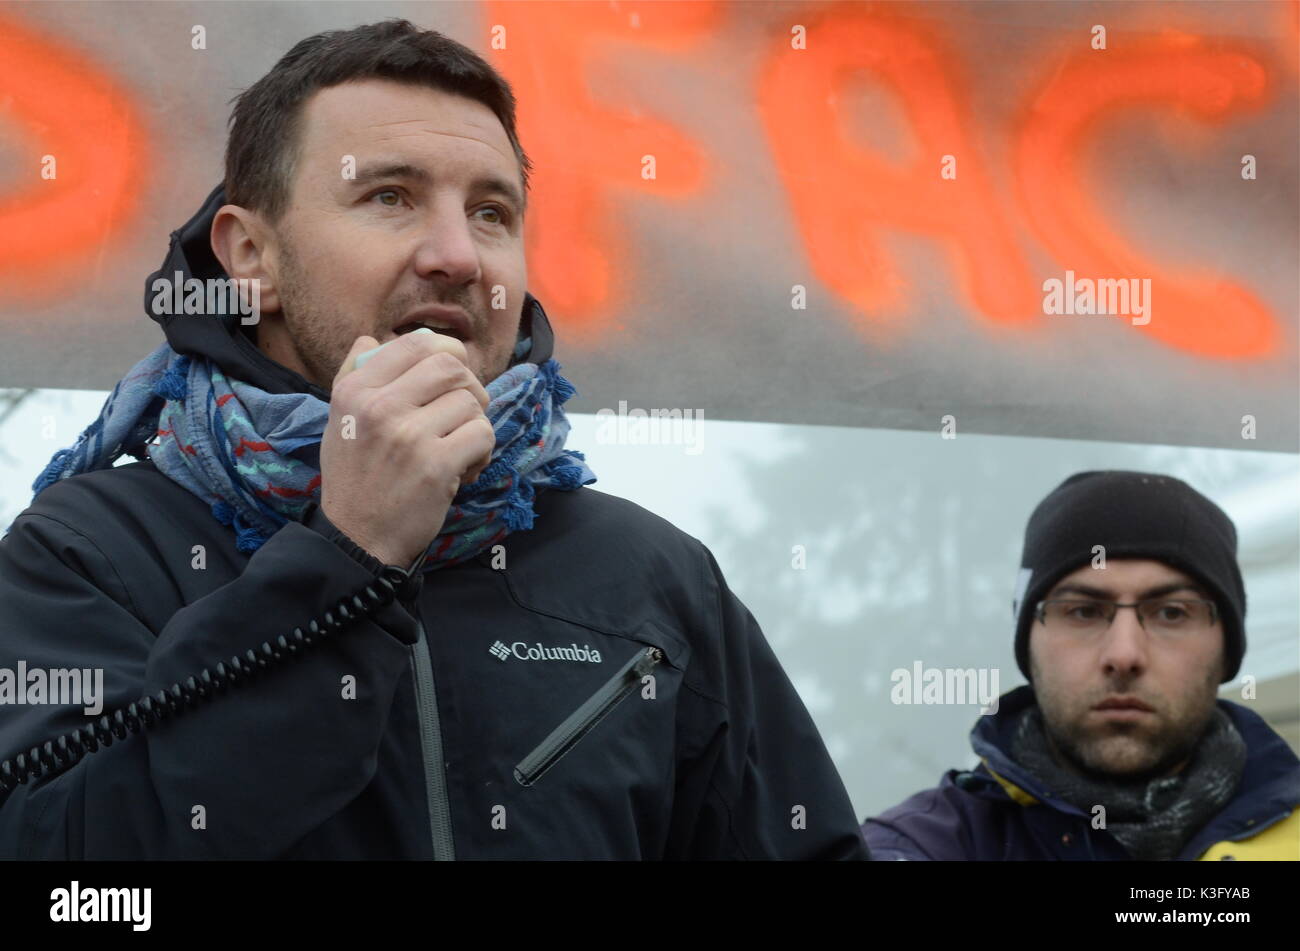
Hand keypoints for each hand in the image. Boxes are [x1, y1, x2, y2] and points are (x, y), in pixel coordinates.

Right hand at [319, 332, 493, 566]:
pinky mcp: (436, 465)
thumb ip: (353, 376)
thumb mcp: (338, 421)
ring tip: (460, 449)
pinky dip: (483, 451)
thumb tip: (372, 340)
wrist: (357, 538)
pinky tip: (466, 469)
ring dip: (476, 425)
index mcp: (356, 391)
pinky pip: (483, 434)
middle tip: (464, 414)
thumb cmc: (354, 478)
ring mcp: (409, 436)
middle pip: (451, 366)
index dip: (447, 352)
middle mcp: (379, 407)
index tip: (453, 375)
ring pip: (471, 402)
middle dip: (470, 387)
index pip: (417, 344)